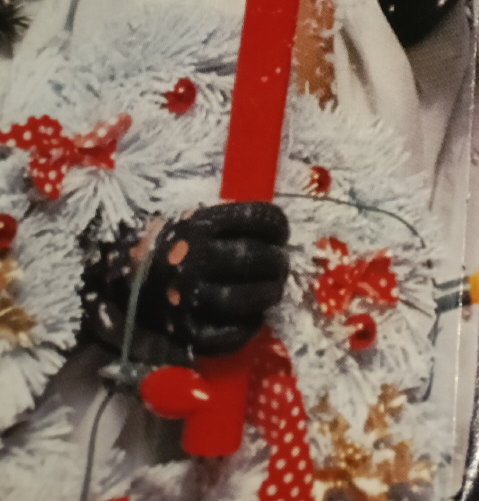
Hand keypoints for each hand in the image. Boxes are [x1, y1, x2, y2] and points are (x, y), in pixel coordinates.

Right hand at [134, 202, 290, 356]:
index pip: (259, 219)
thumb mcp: (195, 220)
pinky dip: (249, 327)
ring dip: (268, 294)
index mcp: (200, 225)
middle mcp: (194, 259)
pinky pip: (228, 335)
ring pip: (244, 298)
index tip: (279, 234)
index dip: (277, 227)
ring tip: (270, 290)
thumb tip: (277, 230)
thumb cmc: (172, 245)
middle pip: (256, 259)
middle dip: (277, 262)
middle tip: (279, 265)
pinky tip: (253, 316)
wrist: (123, 278)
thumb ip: (231, 222)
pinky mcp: (185, 331)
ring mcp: (188, 297)